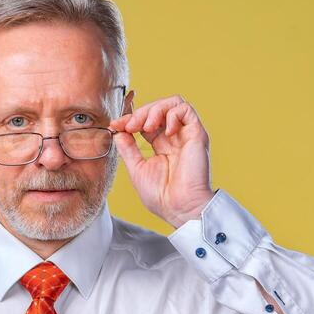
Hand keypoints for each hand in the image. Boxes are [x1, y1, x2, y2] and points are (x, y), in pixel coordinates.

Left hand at [109, 95, 214, 227]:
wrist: (180, 209)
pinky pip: (185, 110)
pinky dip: (172, 114)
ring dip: (155, 110)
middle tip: (128, 125)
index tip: (115, 125)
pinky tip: (165, 131)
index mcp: (161, 146)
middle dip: (140, 113)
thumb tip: (117, 131)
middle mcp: (175, 138)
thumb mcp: (137, 168)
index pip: (146, 122)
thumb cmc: (161, 196)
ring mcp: (186, 135)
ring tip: (146, 127)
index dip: (130, 119)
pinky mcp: (197, 135)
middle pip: (158, 109)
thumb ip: (128, 149)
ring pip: (173, 104)